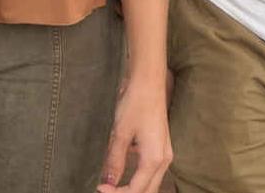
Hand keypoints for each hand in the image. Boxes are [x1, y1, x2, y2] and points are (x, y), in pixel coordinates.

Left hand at [97, 72, 172, 192]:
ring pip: (151, 183)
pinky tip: (123, 170)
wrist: (149, 82)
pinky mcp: (161, 148)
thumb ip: (114, 160)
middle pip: (147, 191)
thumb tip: (108, 181)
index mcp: (154, 159)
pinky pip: (152, 172)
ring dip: (134, 188)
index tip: (99, 187)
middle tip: (107, 190)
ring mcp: (165, 154)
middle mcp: (164, 160)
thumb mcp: (120, 134)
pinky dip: (138, 178)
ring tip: (113, 186)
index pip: (135, 190)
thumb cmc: (135, 104)